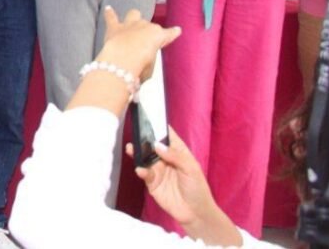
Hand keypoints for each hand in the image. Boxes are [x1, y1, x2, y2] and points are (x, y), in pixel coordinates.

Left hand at [98, 7, 180, 81]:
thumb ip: (149, 61)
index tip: (176, 30)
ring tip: (133, 20)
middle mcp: (145, 26)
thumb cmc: (140, 66)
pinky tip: (108, 9)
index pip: (168, 34)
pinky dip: (110, 13)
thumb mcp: (151, 67)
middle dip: (148, 31)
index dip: (172, 33)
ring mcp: (129, 25)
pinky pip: (111, 17)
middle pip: (149, 25)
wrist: (122, 60)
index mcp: (159, 36)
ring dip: (134, 18)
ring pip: (134, 14)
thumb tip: (142, 62)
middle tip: (145, 40)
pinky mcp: (114, 27)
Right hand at [128, 126, 235, 243]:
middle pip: (151, 144)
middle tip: (134, 132)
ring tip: (131, 148)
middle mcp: (165, 158)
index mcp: (177, 151)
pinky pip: (144, 173)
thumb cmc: (197, 188)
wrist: (195, 213)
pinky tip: (141, 170)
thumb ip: (175, 156)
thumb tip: (157, 145)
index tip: (148, 116)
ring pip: (144, 157)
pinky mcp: (152, 182)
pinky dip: (141, 170)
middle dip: (143, 138)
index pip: (166, 135)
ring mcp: (158, 170)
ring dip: (137, 152)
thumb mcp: (191, 169)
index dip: (158, 126)